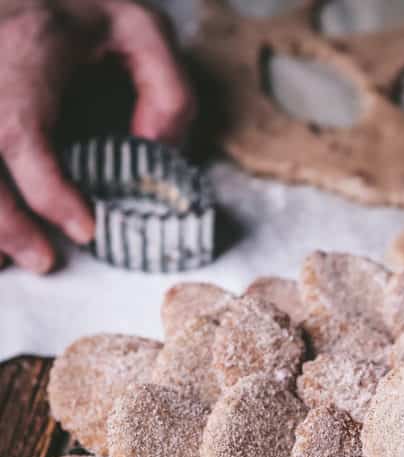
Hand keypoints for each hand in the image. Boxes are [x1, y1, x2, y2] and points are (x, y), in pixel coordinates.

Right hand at [0, 0, 194, 272]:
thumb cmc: (73, 3)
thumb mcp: (137, 27)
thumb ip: (164, 86)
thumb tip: (156, 148)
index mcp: (25, 46)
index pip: (19, 132)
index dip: (47, 191)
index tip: (83, 228)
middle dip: (3, 221)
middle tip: (41, 261)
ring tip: (5, 260)